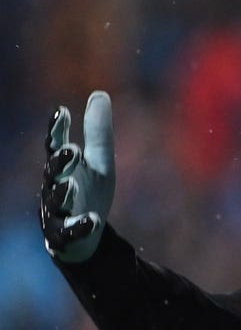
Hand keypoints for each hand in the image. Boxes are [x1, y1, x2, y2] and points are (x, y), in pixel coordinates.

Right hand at [39, 91, 114, 261]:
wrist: (85, 235)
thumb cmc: (88, 191)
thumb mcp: (99, 161)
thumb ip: (97, 132)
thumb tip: (99, 93)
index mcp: (63, 167)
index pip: (56, 146)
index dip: (57, 130)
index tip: (63, 112)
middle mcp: (55, 186)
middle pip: (53, 172)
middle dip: (60, 161)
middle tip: (71, 149)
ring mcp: (56, 211)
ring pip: (55, 201)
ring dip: (63, 191)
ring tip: (72, 184)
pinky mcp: (63, 236)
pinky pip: (68, 232)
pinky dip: (79, 226)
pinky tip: (91, 219)